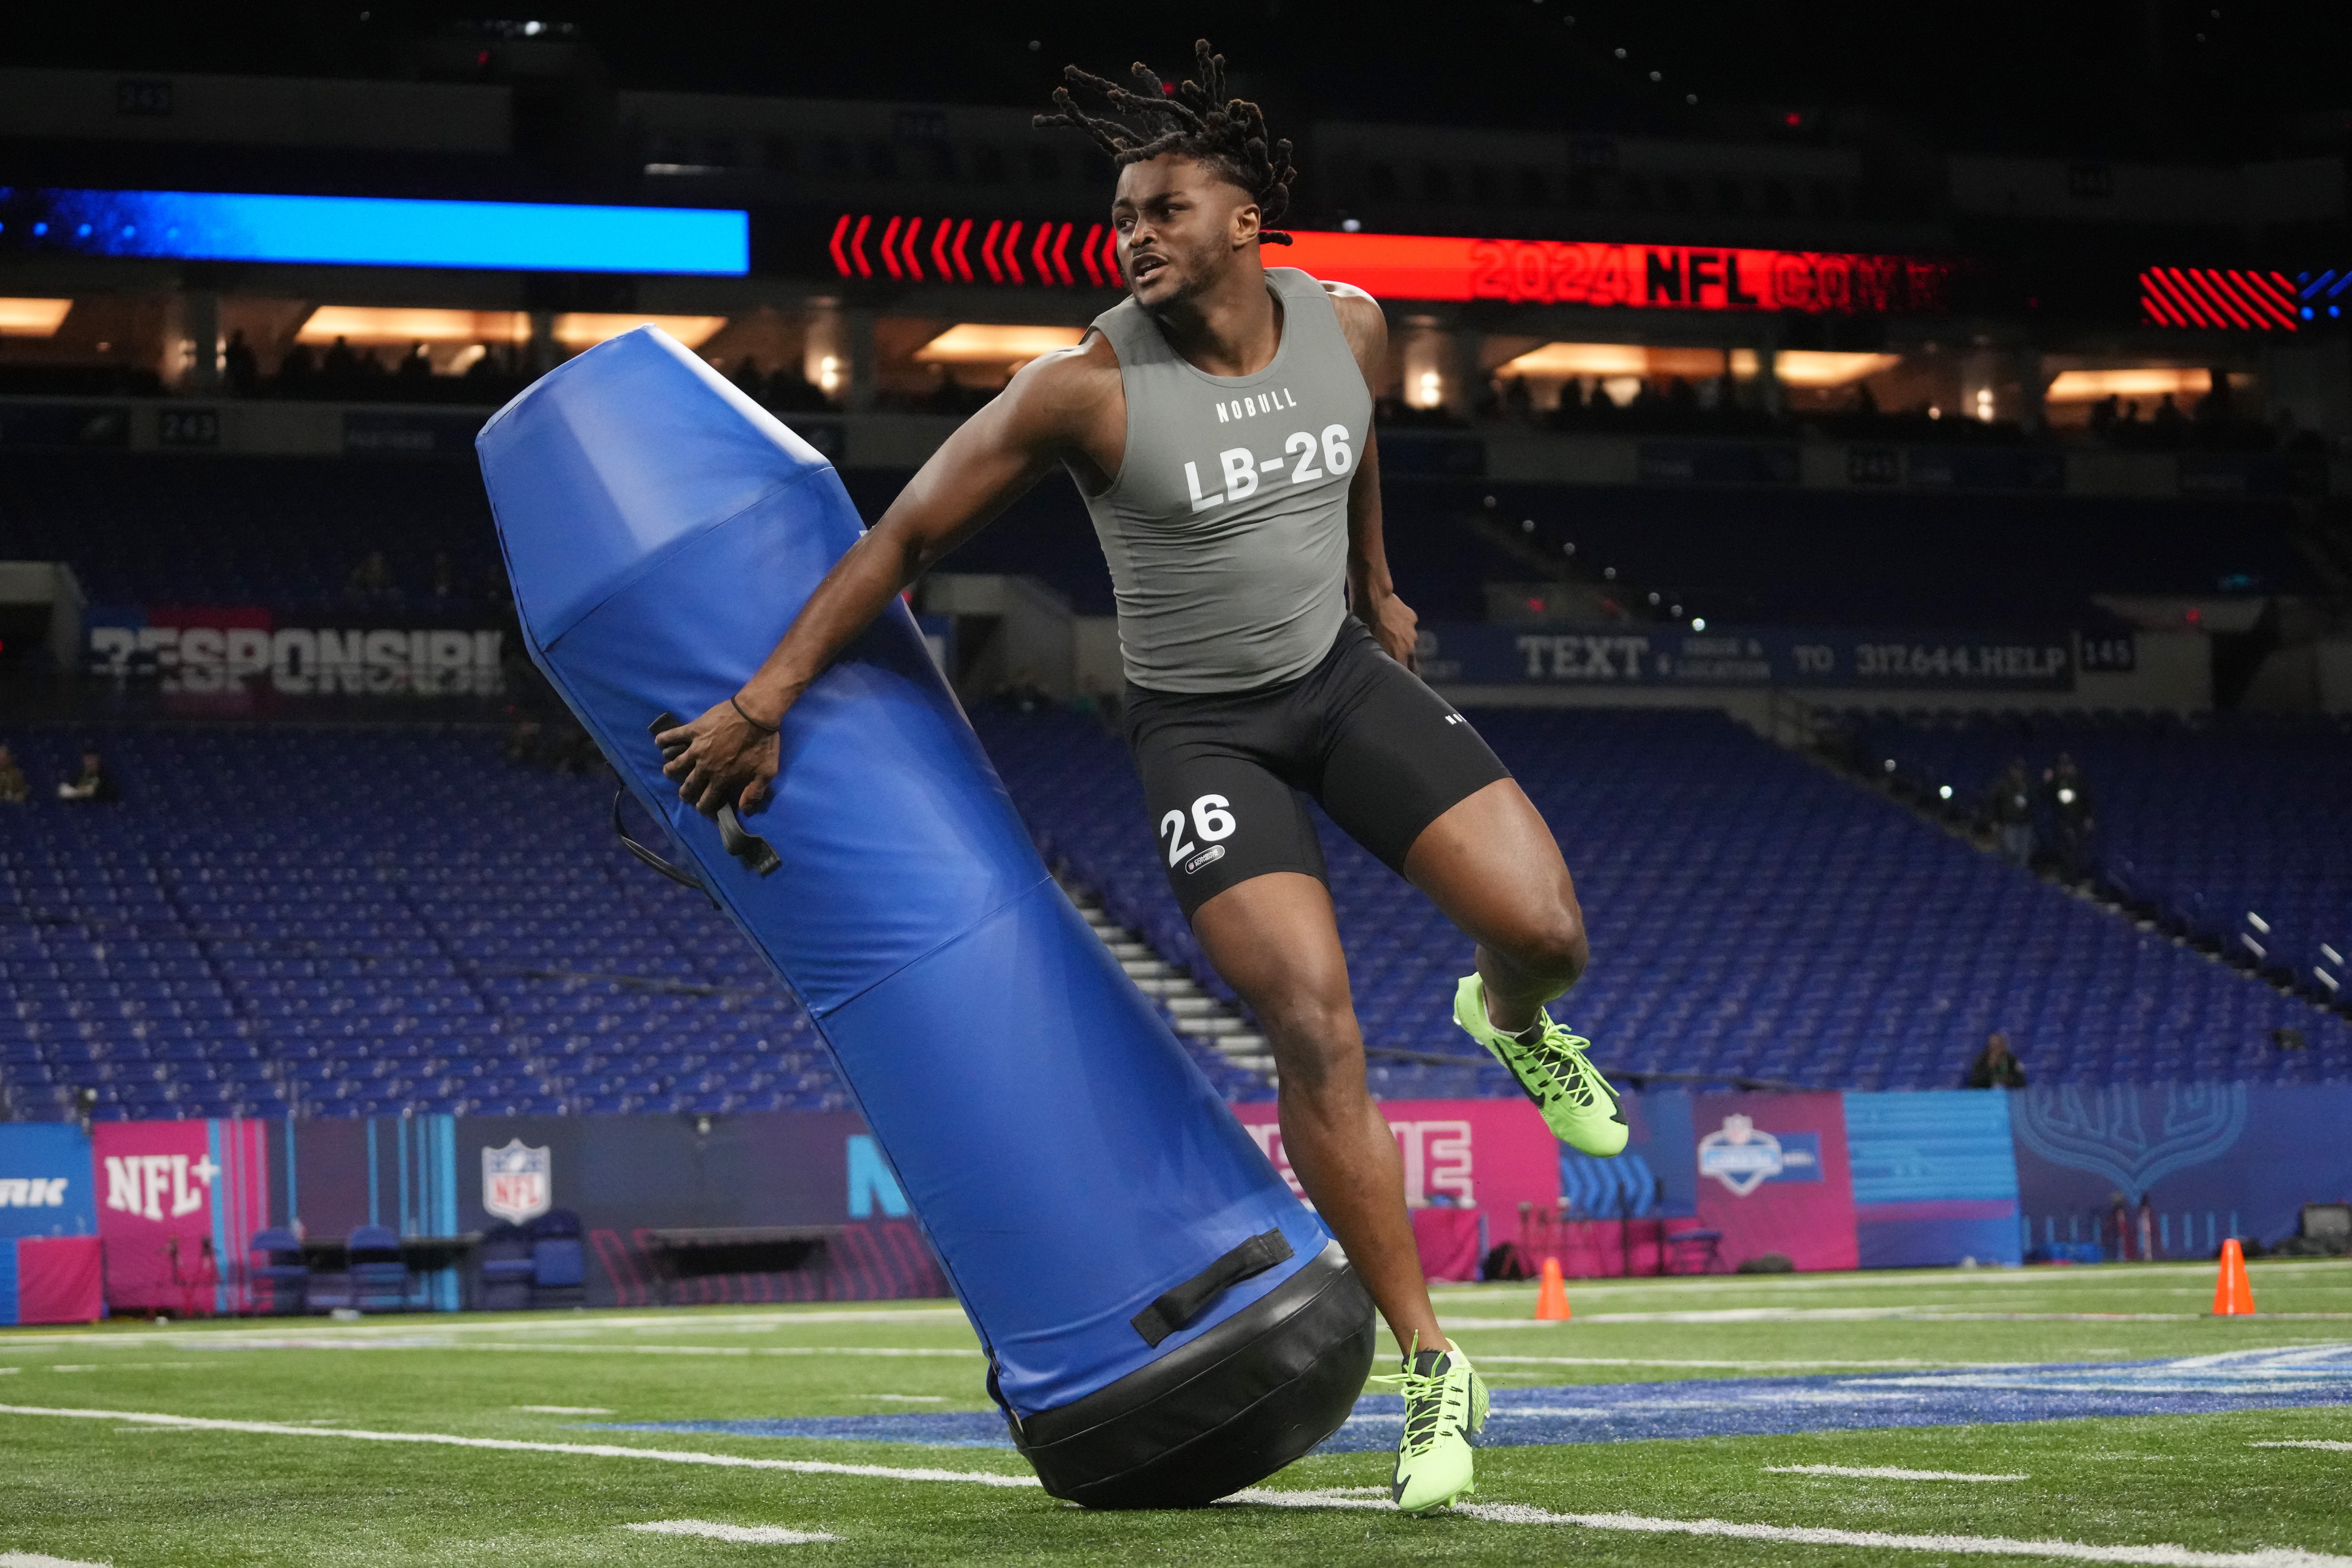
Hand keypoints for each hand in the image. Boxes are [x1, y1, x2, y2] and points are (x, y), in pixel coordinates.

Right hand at [656, 696, 782, 817]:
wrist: (756, 713)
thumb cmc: (763, 742)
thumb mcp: (767, 772)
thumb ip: (754, 792)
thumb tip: (745, 810)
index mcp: (722, 778)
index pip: (707, 800)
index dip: (704, 807)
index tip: (702, 807)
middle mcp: (705, 766)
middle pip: (689, 785)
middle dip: (685, 793)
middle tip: (684, 793)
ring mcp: (696, 747)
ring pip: (676, 763)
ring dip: (671, 769)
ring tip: (668, 771)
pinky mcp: (693, 730)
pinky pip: (673, 736)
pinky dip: (664, 739)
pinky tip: (659, 742)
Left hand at [1366, 590, 1420, 672]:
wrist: (1373, 598)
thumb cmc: (1365, 625)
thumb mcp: (1368, 648)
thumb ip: (1379, 660)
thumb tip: (1381, 668)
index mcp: (1399, 656)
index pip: (1406, 673)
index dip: (1401, 676)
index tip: (1396, 676)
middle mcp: (1409, 647)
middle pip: (1407, 657)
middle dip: (1399, 656)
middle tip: (1388, 651)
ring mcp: (1412, 631)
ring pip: (1407, 640)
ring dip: (1399, 639)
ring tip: (1387, 632)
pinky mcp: (1412, 618)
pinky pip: (1407, 626)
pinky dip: (1401, 625)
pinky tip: (1390, 619)